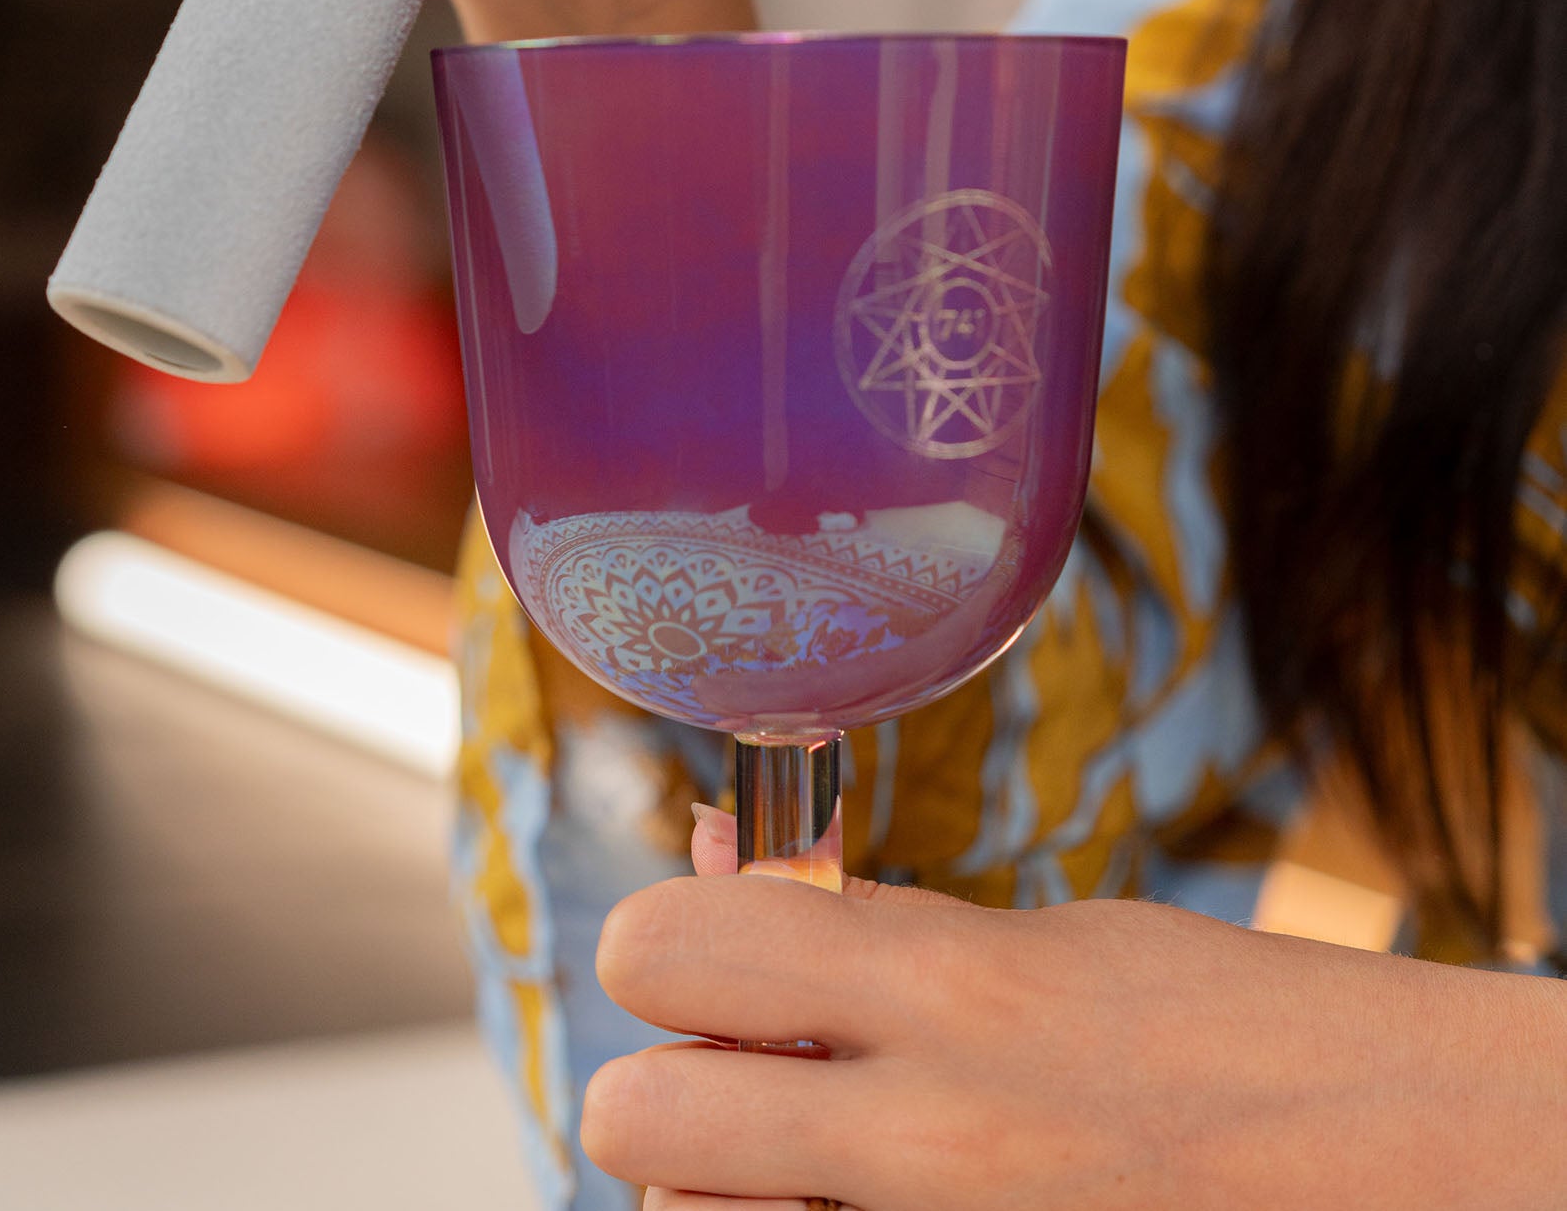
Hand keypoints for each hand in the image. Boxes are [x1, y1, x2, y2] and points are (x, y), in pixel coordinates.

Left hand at [587, 805, 1566, 1209]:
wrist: (1409, 1172)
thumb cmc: (1226, 1029)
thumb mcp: (1050, 939)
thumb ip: (876, 923)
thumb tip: (722, 863)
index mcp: (947, 984)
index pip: (667, 943)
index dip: (662, 939)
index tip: (701, 947)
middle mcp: (921, 1134)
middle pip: (631, 1109)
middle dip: (669, 1077)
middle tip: (748, 1062)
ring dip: (724, 1178)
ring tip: (821, 1145)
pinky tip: (875, 1191)